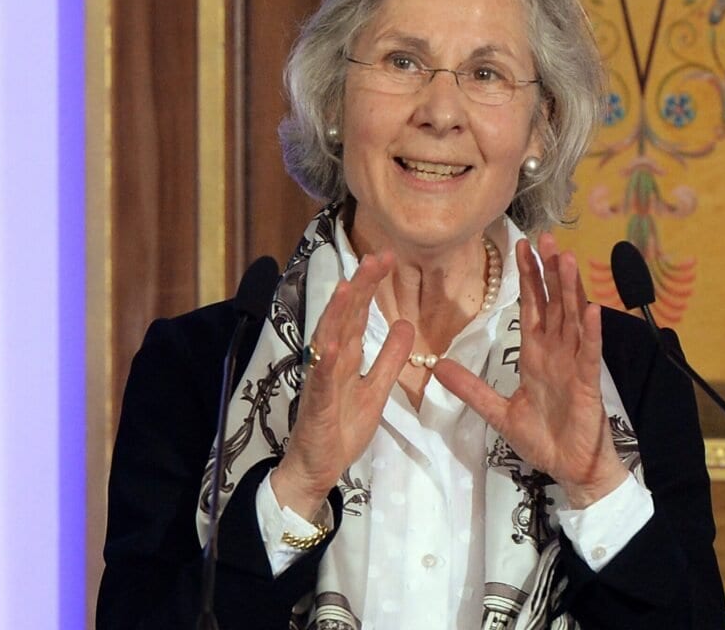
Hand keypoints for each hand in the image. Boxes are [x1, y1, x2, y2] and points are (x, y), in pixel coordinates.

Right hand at [271, 251, 413, 517]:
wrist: (317, 468)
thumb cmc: (342, 428)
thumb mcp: (377, 390)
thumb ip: (390, 358)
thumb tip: (407, 323)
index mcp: (345, 356)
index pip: (359, 313)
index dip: (371, 285)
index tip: (387, 257)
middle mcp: (330, 360)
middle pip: (344, 317)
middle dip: (359, 286)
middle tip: (376, 256)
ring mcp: (321, 380)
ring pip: (329, 340)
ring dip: (338, 313)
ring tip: (350, 285)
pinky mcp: (319, 405)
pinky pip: (323, 380)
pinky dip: (326, 361)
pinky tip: (334, 344)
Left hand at [432, 233, 627, 508]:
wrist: (569, 468)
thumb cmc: (542, 438)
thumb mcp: (497, 411)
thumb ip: (471, 387)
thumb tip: (436, 366)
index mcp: (536, 355)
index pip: (531, 307)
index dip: (527, 277)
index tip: (520, 247)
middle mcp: (557, 352)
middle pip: (553, 303)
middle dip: (548, 270)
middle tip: (544, 237)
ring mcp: (574, 365)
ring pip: (572, 319)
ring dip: (569, 289)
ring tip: (565, 258)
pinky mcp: (587, 384)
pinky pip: (589, 353)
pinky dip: (590, 331)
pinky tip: (590, 309)